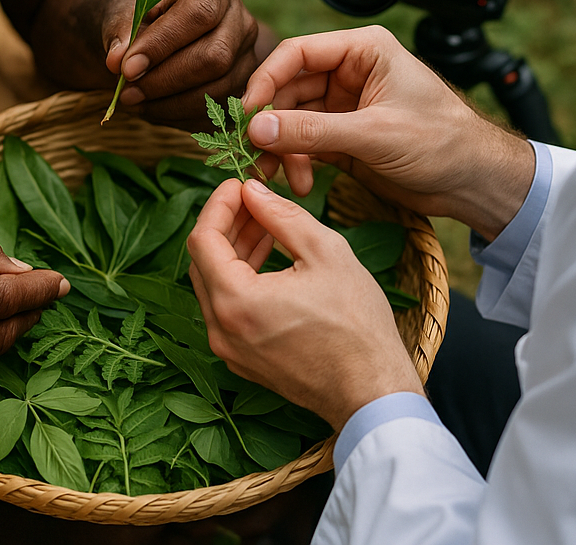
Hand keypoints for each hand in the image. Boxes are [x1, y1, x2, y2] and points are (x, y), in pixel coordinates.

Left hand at [104, 0, 273, 125]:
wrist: (158, 29)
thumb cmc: (144, 16)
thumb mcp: (126, 11)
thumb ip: (122, 30)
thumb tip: (118, 62)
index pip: (198, 14)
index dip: (162, 45)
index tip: (126, 68)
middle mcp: (241, 19)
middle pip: (214, 56)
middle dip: (165, 80)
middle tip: (128, 92)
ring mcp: (247, 56)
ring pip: (218, 89)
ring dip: (170, 104)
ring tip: (134, 102)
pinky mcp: (243, 87)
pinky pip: (218, 111)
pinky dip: (180, 117)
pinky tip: (153, 109)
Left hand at [188, 178, 421, 430]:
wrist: (373, 392)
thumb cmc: (356, 323)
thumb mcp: (324, 251)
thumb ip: (281, 215)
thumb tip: (251, 190)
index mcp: (235, 302)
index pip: (202, 238)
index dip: (218, 204)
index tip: (239, 183)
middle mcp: (221, 330)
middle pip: (202, 262)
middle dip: (224, 224)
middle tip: (252, 199)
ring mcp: (230, 350)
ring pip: (213, 285)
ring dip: (232, 250)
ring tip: (263, 223)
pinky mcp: (243, 360)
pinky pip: (227, 309)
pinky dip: (239, 278)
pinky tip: (266, 257)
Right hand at [241, 26, 534, 239]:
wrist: (475, 182)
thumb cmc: (442, 143)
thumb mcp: (374, 135)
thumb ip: (313, 131)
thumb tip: (256, 128)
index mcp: (363, 51)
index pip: (298, 53)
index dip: (266, 79)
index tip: (246, 113)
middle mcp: (350, 72)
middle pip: (288, 88)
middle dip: (271, 123)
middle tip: (253, 154)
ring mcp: (345, 105)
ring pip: (292, 119)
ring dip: (281, 148)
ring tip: (277, 178)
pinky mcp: (344, 136)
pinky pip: (304, 143)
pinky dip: (296, 162)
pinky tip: (301, 184)